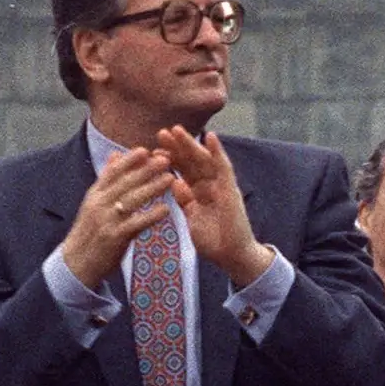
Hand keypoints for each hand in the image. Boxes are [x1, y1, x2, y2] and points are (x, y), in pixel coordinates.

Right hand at [62, 148, 175, 288]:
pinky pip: (135, 224)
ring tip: (171, 178)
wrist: (76, 263)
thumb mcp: (94, 202)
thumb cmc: (90, 231)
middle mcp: (99, 204)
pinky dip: (150, 216)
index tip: (145, 149)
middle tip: (165, 159)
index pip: (112, 172)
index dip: (128, 160)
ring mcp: (106, 220)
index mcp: (95, 194)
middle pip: (124, 183)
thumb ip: (107, 179)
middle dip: (145, 169)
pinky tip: (166, 209)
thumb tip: (115, 154)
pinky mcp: (114, 237)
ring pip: (131, 200)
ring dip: (152, 188)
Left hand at [158, 127, 273, 286]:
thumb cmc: (214, 241)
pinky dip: (218, 152)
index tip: (152, 148)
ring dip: (191, 144)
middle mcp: (211, 186)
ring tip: (177, 129)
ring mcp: (222, 186)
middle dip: (177, 147)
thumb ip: (185, 200)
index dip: (169, 160)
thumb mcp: (193, 218)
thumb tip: (174, 182)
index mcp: (199, 193)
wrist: (232, 256)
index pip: (182, 172)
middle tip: (161, 132)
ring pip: (204, 160)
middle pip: (192, 162)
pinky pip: (224, 168)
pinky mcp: (230, 190)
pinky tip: (210, 137)